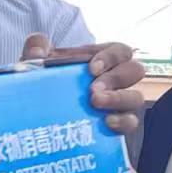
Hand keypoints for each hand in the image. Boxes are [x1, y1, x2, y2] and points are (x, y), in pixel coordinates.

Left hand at [18, 35, 146, 135]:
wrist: (38, 110)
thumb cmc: (46, 80)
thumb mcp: (38, 62)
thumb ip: (36, 49)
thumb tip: (36, 52)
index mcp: (102, 58)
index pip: (119, 51)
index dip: (110, 57)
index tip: (91, 68)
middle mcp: (116, 78)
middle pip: (134, 71)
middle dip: (115, 79)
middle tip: (92, 91)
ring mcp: (119, 101)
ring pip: (135, 97)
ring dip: (118, 99)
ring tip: (95, 103)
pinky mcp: (117, 123)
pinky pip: (130, 122)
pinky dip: (122, 122)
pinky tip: (105, 123)